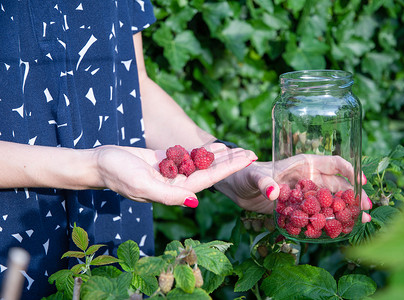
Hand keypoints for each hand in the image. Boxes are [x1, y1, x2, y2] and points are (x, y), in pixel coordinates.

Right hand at [94, 143, 256, 206]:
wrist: (101, 163)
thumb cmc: (118, 174)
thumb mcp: (143, 185)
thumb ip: (168, 194)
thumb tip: (194, 201)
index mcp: (175, 190)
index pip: (209, 179)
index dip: (229, 168)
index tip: (248, 159)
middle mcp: (177, 183)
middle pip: (210, 171)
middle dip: (230, 162)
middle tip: (251, 152)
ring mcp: (171, 172)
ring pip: (200, 163)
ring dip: (219, 156)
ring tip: (238, 147)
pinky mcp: (164, 162)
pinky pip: (187, 156)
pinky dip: (201, 151)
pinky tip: (214, 146)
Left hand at [214, 154, 371, 221]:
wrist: (237, 188)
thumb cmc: (246, 174)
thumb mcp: (255, 176)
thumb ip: (264, 182)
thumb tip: (274, 192)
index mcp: (304, 164)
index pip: (333, 163)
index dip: (350, 170)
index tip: (361, 181)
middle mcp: (309, 178)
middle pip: (337, 185)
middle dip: (353, 196)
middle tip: (367, 209)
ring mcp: (305, 194)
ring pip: (331, 201)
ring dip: (346, 210)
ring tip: (361, 222)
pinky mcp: (299, 209)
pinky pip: (317, 215)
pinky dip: (329, 221)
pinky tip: (340, 230)